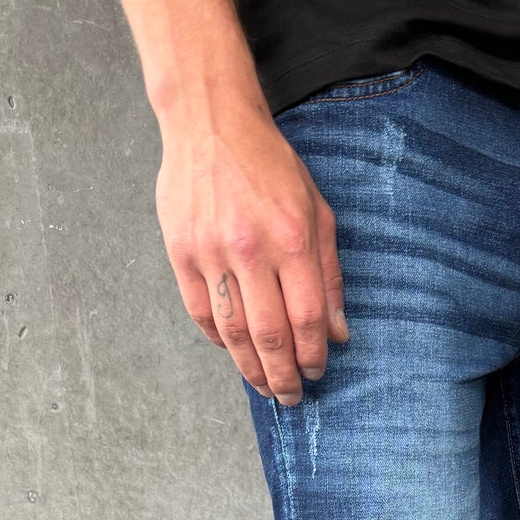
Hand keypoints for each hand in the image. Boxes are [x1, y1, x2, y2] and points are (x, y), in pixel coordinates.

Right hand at [154, 89, 346, 404]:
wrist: (210, 122)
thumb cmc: (270, 166)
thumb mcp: (316, 210)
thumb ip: (329, 273)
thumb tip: (338, 332)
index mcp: (291, 237)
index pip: (306, 318)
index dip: (312, 355)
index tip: (316, 373)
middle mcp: (250, 248)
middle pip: (270, 335)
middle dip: (283, 376)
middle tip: (291, 397)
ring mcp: (210, 252)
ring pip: (232, 332)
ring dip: (251, 369)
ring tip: (265, 387)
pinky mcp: (181, 251)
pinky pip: (202, 313)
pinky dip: (219, 340)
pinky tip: (234, 351)